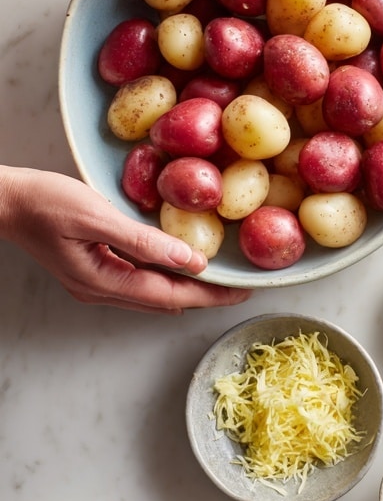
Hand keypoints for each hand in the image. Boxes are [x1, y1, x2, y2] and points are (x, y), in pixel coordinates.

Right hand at [1, 168, 250, 313]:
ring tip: (218, 279)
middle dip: (204, 296)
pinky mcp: (93, 270)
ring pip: (152, 294)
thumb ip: (143, 240)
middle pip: (165, 300)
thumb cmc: (43, 202)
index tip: (241, 293)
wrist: (3, 200)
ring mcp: (95, 284)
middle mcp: (101, 290)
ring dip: (186, 288)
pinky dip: (165, 276)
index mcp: (103, 282)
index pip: (170, 295)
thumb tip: (190, 259)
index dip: (209, 295)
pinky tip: (179, 264)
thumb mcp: (96, 216)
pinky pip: (139, 281)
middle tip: (238, 288)